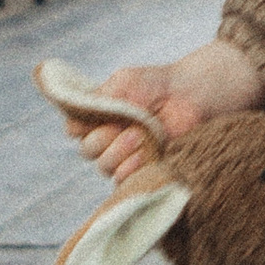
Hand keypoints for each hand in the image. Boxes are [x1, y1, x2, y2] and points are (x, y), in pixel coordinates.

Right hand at [76, 40, 264, 180]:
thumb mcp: (122, 82)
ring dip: (119, 153)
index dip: (81, 127)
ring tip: (141, 137)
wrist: (192, 96)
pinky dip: (131, 169)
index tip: (96, 118)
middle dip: (104, 140)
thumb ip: (96, 99)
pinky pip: (124, 181)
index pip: (74, 130)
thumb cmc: (158, 84)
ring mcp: (126, 155)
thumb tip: (71, 126)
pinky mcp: (144, 170)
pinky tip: (144, 155)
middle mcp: (109, 137)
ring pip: (104, 167)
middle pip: (88, 151)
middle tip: (130, 127)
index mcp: (100, 116)